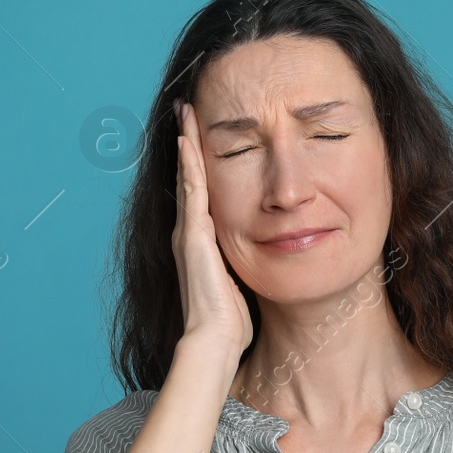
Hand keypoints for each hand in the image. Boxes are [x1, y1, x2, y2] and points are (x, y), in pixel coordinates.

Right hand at [172, 99, 253, 363]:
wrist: (214, 341)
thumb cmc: (230, 322)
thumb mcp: (242, 280)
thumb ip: (247, 262)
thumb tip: (267, 251)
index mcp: (202, 243)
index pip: (201, 193)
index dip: (201, 163)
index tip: (201, 136)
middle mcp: (190, 233)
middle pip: (189, 178)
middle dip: (188, 144)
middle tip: (186, 111)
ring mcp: (189, 233)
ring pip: (187, 178)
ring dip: (186, 144)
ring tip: (185, 114)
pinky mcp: (193, 237)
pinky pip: (192, 192)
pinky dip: (188, 165)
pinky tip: (187, 142)